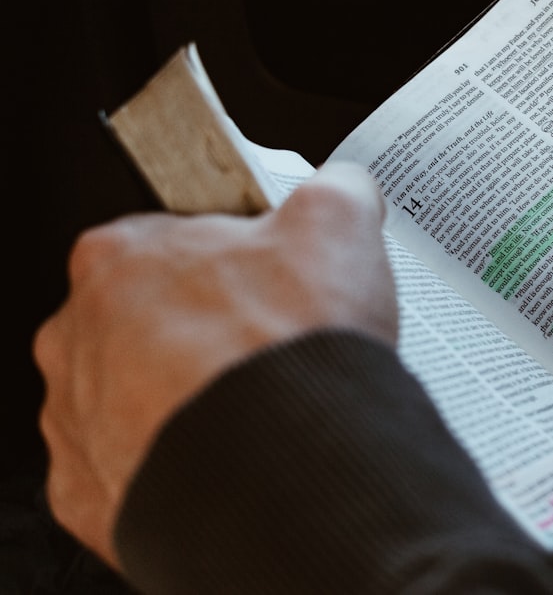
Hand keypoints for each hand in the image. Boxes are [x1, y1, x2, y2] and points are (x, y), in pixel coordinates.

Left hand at [33, 161, 396, 567]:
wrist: (285, 471)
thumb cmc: (287, 350)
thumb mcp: (340, 226)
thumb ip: (334, 192)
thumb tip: (344, 191)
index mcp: (119, 258)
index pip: (168, 241)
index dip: (229, 259)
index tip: (269, 279)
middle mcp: (77, 337)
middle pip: (145, 323)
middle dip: (205, 334)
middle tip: (273, 347)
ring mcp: (77, 420)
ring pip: (135, 400)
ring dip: (190, 401)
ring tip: (263, 408)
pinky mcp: (93, 492)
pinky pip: (136, 470)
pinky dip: (182, 464)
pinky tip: (236, 456)